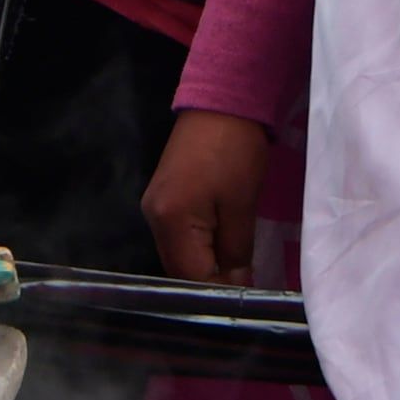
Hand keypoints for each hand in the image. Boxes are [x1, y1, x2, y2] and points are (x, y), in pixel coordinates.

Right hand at [144, 110, 269, 283]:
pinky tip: (221, 246)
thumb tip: (235, 288)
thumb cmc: (235, 152)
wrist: (221, 103)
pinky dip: (198, 247)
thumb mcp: (242, 206)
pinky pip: (177, 237)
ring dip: (204, 264)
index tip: (246, 297)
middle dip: (209, 280)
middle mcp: (152, 218)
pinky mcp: (161, 199)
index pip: (190, 276)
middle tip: (244, 284)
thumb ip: (235, 252)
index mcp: (170, 220)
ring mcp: (154, 207)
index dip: (217, 291)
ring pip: (178, 255)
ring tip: (236, 267)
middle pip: (177, 269)